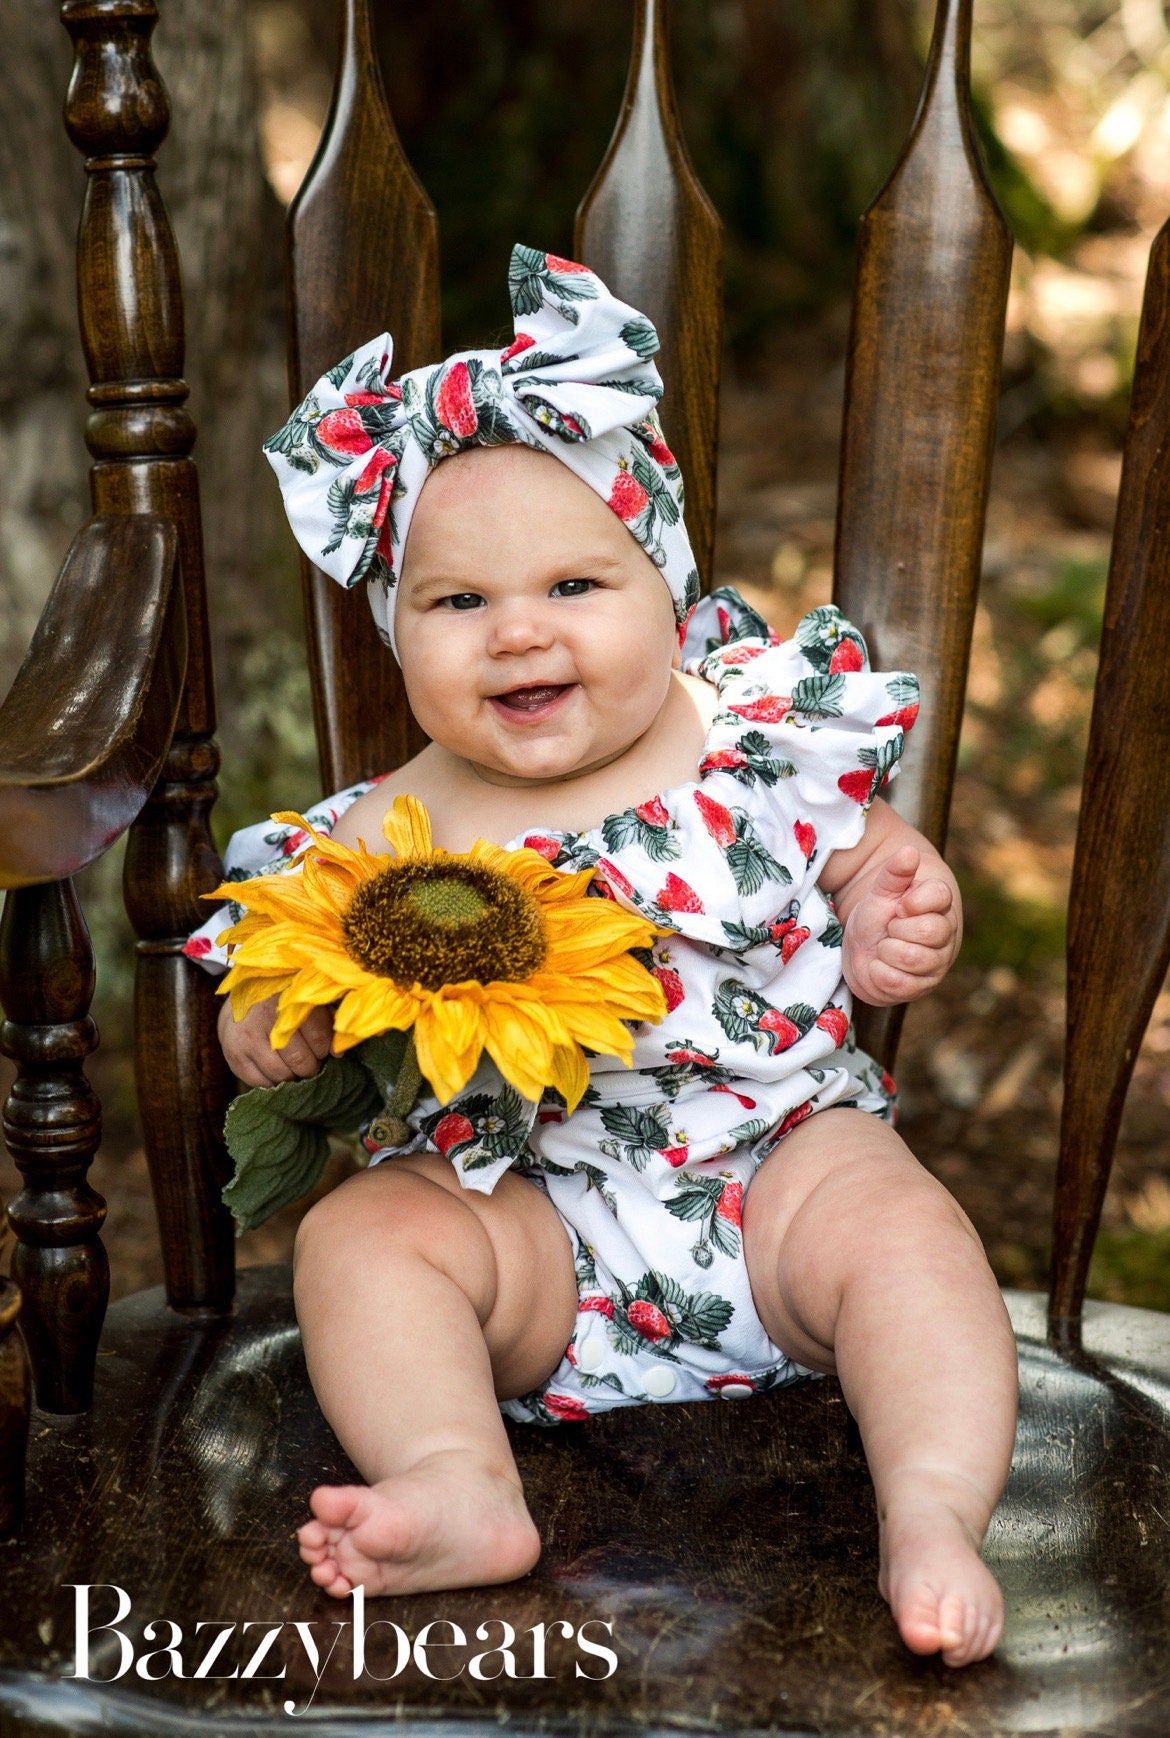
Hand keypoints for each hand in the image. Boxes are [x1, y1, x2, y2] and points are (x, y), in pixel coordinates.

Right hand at [217, 993, 336, 1087]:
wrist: (242, 996)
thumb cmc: (284, 1001)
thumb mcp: (306, 1002)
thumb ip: (327, 1023)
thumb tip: (338, 1054)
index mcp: (289, 998)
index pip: (319, 1036)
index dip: (325, 1049)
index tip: (323, 1050)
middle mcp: (265, 1016)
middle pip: (300, 1060)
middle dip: (310, 1066)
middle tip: (310, 1063)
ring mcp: (247, 1036)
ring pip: (281, 1074)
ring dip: (293, 1076)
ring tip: (294, 1067)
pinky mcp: (233, 1053)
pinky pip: (260, 1082)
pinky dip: (273, 1081)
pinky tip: (276, 1069)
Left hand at [841, 843, 959, 1006]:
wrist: (863, 949)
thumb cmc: (877, 916)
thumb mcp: (881, 891)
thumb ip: (894, 872)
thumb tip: (909, 851)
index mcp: (940, 904)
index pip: (940, 896)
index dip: (912, 901)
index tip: (899, 906)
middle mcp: (946, 934)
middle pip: (928, 931)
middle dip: (896, 929)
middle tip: (889, 928)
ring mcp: (937, 963)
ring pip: (913, 959)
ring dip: (886, 951)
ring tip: (884, 946)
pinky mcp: (923, 987)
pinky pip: (901, 984)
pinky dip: (880, 973)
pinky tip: (879, 965)